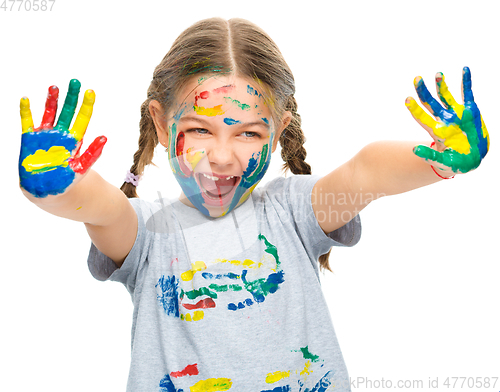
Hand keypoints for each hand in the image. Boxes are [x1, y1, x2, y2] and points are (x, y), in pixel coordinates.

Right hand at [19, 79, 106, 197]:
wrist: (47, 192)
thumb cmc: (66, 182)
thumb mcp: (81, 168)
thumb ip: (92, 154)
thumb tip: (105, 138)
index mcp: (74, 140)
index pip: (82, 119)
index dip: (86, 106)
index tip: (91, 92)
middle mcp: (61, 134)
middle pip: (67, 111)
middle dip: (72, 97)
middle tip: (76, 81)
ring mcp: (45, 135)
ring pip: (49, 113)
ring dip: (51, 100)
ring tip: (54, 86)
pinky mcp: (29, 139)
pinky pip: (27, 122)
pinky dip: (26, 111)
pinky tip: (26, 99)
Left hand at [405, 67, 489, 175]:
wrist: (471, 160)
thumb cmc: (454, 163)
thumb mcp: (442, 162)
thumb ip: (429, 156)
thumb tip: (414, 149)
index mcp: (436, 131)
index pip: (422, 117)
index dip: (415, 109)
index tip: (407, 99)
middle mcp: (444, 120)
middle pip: (430, 103)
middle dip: (423, 91)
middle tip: (416, 79)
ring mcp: (456, 114)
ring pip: (446, 96)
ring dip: (441, 85)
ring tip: (437, 74)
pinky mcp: (470, 111)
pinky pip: (467, 93)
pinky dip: (466, 81)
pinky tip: (465, 69)